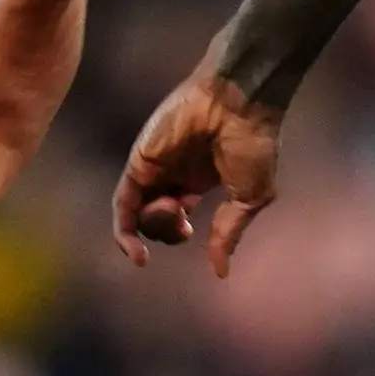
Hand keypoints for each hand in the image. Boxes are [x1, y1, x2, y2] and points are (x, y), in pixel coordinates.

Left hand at [114, 70, 286, 273]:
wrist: (238, 103)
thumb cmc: (252, 145)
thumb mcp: (248, 198)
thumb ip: (229, 233)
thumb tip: (221, 271)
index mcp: (199, 180)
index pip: (175, 216)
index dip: (177, 233)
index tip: (192, 234)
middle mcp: (172, 174)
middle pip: (153, 219)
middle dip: (166, 232)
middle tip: (184, 226)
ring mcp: (154, 167)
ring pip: (136, 214)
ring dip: (152, 228)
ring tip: (174, 210)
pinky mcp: (139, 162)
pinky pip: (122, 203)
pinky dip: (123, 231)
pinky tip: (134, 251)